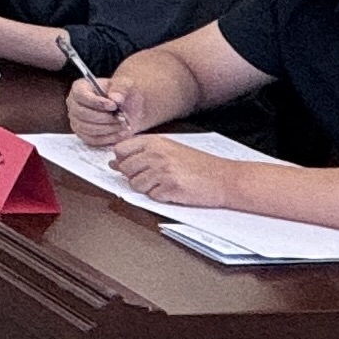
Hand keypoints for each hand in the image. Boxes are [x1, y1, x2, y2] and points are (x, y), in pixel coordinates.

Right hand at [68, 75, 146, 147]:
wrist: (127, 106)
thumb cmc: (122, 92)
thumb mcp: (125, 84)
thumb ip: (121, 88)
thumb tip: (115, 99)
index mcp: (80, 88)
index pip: (80, 95)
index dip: (96, 102)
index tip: (114, 106)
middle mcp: (73, 104)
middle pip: (82, 114)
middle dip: (104, 118)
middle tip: (122, 118)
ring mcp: (76, 121)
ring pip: (87, 128)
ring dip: (107, 128)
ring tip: (123, 125)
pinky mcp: (83, 134)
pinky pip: (92, 140)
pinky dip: (108, 138)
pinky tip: (121, 134)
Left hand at [109, 135, 245, 207]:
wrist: (224, 178)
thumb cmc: (199, 165)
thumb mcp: (170, 149)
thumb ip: (142, 153)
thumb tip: (114, 162)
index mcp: (154, 142)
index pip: (120, 149)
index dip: (123, 160)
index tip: (133, 165)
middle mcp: (155, 154)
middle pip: (125, 169)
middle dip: (135, 176)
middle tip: (156, 176)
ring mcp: (161, 171)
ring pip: (136, 184)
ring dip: (148, 188)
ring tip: (166, 182)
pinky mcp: (169, 187)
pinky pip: (152, 196)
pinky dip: (160, 196)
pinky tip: (174, 190)